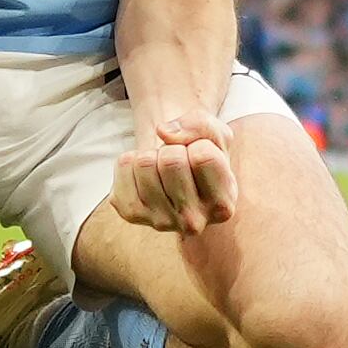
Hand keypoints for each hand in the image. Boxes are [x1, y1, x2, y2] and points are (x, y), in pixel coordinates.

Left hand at [112, 111, 237, 236]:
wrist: (176, 173)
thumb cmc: (201, 153)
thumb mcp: (216, 134)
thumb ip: (201, 124)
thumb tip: (163, 132)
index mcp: (222, 206)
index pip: (202, 156)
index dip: (199, 143)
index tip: (199, 155)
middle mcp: (194, 222)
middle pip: (171, 160)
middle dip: (173, 148)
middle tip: (178, 161)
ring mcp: (160, 221)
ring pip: (145, 162)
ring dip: (153, 154)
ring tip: (162, 168)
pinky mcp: (131, 213)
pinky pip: (124, 165)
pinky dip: (132, 158)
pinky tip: (146, 174)